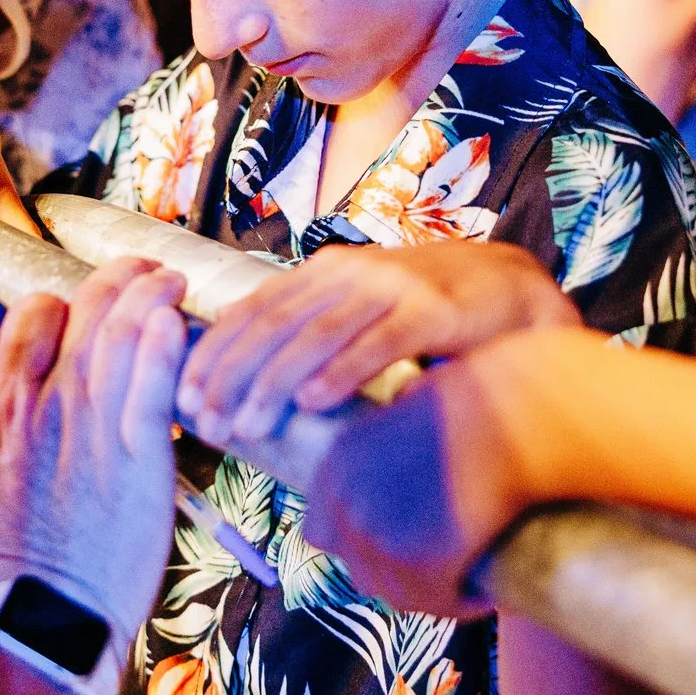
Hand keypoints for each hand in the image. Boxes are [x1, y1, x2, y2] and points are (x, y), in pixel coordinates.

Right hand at [0, 258, 189, 650]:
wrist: (35, 618)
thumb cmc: (14, 562)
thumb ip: (14, 427)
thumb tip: (29, 398)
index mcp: (7, 411)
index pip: (32, 317)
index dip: (64, 299)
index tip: (89, 304)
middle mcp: (47, 408)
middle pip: (84, 310)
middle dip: (117, 277)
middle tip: (144, 270)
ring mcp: (92, 431)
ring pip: (122, 334)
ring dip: (150, 293)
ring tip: (171, 280)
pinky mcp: (138, 461)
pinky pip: (151, 387)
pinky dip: (163, 346)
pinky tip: (176, 320)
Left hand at [178, 240, 579, 448]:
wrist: (513, 289)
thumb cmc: (427, 315)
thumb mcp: (359, 316)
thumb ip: (312, 337)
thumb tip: (246, 386)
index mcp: (324, 273)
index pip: (251, 310)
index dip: (213, 353)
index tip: (182, 397)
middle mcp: (350, 272)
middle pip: (273, 323)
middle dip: (232, 374)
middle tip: (205, 421)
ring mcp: (391, 287)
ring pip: (317, 333)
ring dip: (274, 380)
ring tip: (248, 422)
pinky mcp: (432, 310)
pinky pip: (377, 342)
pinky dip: (341, 371)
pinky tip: (313, 401)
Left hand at [303, 371, 509, 618]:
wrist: (509, 419)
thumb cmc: (475, 399)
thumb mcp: (414, 400)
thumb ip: (395, 419)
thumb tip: (402, 405)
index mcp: (338, 462)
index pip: (321, 532)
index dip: (358, 545)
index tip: (395, 546)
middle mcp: (346, 500)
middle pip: (356, 569)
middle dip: (391, 573)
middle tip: (433, 570)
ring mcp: (378, 535)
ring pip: (395, 594)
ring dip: (427, 594)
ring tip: (460, 587)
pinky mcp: (420, 562)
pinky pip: (437, 603)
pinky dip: (460, 603)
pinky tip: (482, 596)